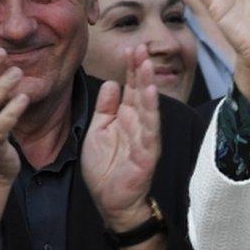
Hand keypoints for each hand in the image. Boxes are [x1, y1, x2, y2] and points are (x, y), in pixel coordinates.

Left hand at [81, 45, 160, 232]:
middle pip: (141, 92)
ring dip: (148, 85)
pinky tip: (150, 95)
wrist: (112, 201)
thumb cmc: (107, 167)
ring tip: (146, 65)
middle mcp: (139, 124)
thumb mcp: (99, 131)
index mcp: (127, 117)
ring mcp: (145, 138)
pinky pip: (149, 130)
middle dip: (141, 70)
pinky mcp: (146, 153)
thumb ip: (106, 108)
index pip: (131, 87)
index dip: (131, 68)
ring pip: (148, 107)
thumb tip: (113, 83)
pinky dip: (150, 112)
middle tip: (140, 48)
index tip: (131, 48)